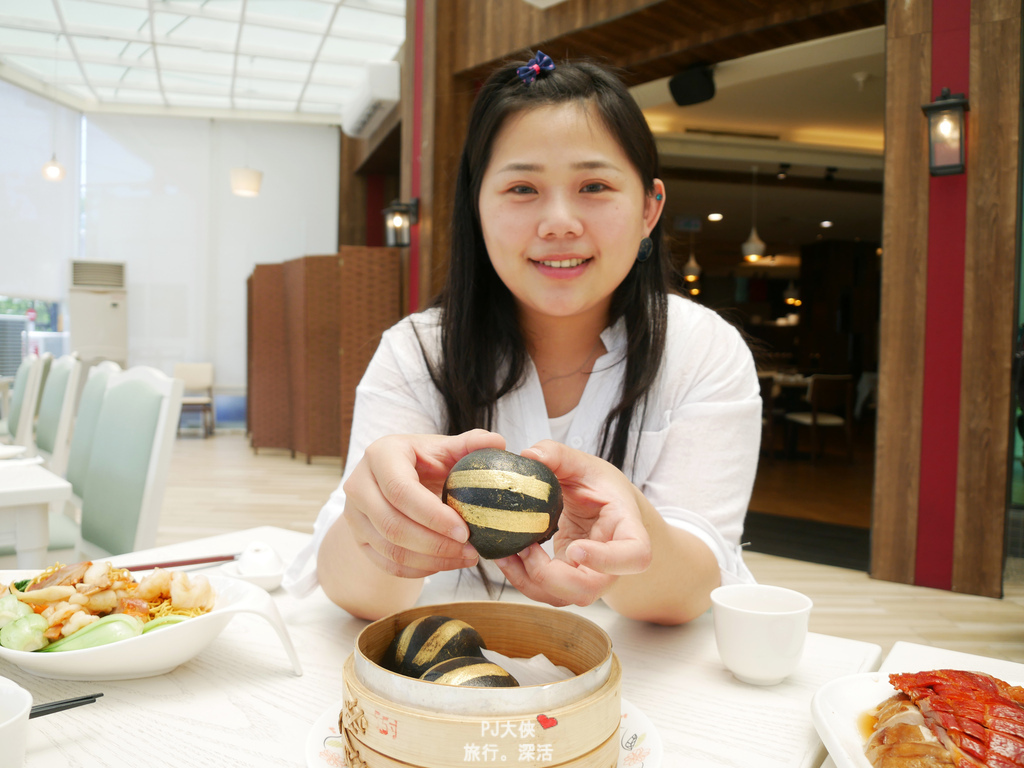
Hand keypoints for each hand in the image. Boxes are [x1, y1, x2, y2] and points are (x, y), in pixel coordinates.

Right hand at [343, 429, 504, 578]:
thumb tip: (499, 442)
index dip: (433, 515)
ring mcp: (353, 515)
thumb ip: (470, 444)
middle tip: (470, 549)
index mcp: (380, 455)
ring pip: (390, 549)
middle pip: (392, 525)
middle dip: (435, 544)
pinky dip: (420, 570)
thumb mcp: (444, 448)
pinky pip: (388, 565)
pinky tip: (447, 563)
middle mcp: (358, 484)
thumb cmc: (425, 461)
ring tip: (466, 557)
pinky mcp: (359, 539)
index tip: (465, 530)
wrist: (395, 479)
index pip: (400, 490)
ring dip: (432, 560)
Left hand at [493, 440, 651, 606]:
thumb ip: (558, 455)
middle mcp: (611, 563)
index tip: (575, 548)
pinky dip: (521, 579)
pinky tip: (506, 556)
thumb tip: (529, 455)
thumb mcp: (584, 464)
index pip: (634, 556)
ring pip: (563, 597)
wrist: (602, 507)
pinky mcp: (567, 579)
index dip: (606, 560)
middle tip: (528, 550)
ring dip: (529, 581)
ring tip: (507, 553)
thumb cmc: (600, 487)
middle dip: (551, 577)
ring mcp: (589, 575)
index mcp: (627, 528)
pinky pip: (546, 591)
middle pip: (590, 589)